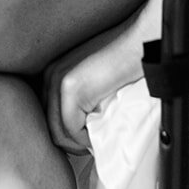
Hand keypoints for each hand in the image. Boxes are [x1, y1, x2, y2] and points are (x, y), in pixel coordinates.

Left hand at [43, 15, 145, 153]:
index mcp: (53, 72)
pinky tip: (99, 133)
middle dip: (70, 141)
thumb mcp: (93, 79)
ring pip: (58, 132)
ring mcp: (59, 81)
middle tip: (90, 144)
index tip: (84, 138)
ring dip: (78, 143)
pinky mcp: (72, 89)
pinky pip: (72, 130)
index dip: (67, 133)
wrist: (139, 44)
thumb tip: (79, 127)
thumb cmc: (123, 61)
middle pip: (50, 125)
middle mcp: (51, 75)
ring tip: (95, 140)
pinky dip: (85, 139)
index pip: (49, 116)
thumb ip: (81, 98)